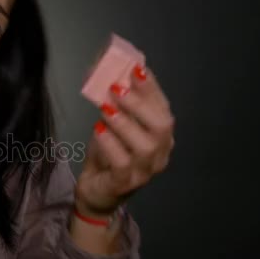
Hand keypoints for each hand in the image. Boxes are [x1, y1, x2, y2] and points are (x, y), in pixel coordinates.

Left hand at [75, 65, 175, 217]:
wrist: (96, 190)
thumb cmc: (109, 153)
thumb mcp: (113, 124)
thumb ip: (117, 104)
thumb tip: (110, 72)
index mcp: (162, 136)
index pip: (163, 108)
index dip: (151, 88)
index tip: (136, 69)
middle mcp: (160, 153)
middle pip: (161, 126)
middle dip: (139, 104)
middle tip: (116, 89)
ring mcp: (145, 171)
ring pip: (145, 145)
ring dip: (124, 122)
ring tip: (105, 109)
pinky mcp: (126, 183)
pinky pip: (123, 162)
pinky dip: (110, 143)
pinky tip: (99, 129)